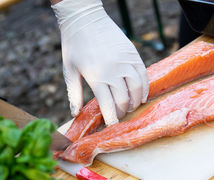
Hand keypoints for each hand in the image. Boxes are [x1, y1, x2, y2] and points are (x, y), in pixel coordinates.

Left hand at [52, 0, 148, 125]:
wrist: (84, 18)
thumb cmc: (73, 45)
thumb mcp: (69, 70)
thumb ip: (73, 94)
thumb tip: (74, 114)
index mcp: (96, 77)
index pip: (108, 105)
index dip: (112, 119)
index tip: (112, 126)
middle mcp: (113, 71)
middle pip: (124, 100)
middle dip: (122, 111)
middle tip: (119, 115)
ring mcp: (125, 62)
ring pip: (137, 89)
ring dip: (135, 102)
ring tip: (130, 107)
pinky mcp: (133, 54)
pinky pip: (143, 75)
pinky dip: (144, 88)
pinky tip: (141, 96)